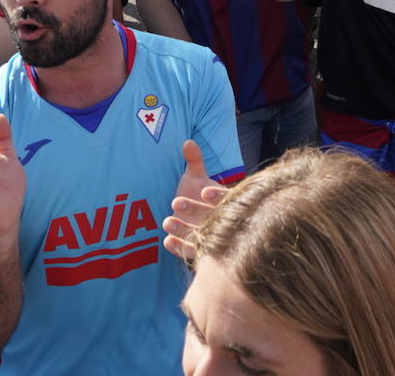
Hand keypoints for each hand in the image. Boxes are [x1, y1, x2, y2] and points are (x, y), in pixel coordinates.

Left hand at [161, 140, 229, 259]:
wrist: (196, 217)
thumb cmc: (198, 194)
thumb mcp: (197, 177)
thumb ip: (194, 160)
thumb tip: (188, 142)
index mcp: (226, 201)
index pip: (227, 198)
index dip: (217, 196)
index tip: (204, 191)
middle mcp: (222, 221)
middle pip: (213, 218)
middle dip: (194, 210)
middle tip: (175, 202)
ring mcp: (212, 238)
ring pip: (201, 237)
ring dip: (184, 230)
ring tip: (166, 221)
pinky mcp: (200, 251)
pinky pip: (191, 252)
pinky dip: (179, 247)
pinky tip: (166, 241)